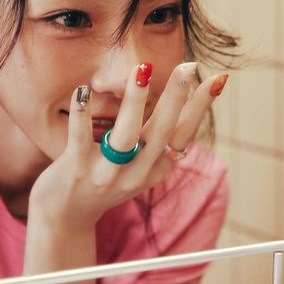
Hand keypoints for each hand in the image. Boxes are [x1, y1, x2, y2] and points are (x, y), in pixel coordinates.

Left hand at [28, 62, 227, 228]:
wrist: (66, 217)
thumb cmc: (105, 181)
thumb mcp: (137, 168)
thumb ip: (155, 142)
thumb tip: (182, 104)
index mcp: (154, 170)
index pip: (183, 135)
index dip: (200, 108)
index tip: (217, 80)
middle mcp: (135, 174)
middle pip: (162, 132)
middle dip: (176, 98)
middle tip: (188, 66)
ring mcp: (106, 173)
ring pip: (126, 135)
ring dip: (136, 101)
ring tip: (142, 69)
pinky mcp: (76, 168)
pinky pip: (80, 137)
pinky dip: (82, 114)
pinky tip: (82, 90)